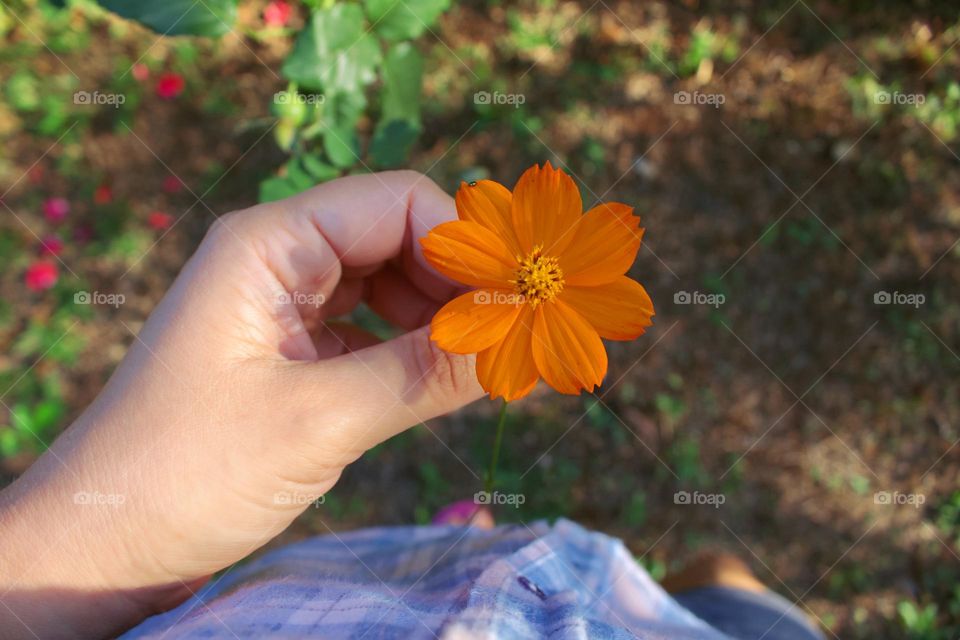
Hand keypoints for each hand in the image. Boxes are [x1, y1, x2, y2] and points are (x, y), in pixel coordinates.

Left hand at [0, 171, 483, 638]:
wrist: (104, 546)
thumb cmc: (187, 472)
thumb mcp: (319, 420)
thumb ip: (423, 372)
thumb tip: (517, 341)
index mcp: (269, 243)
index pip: (396, 203)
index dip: (465, 244)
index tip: (519, 300)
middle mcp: (278, 259)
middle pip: (398, 238)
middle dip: (459, 283)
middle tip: (515, 338)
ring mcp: (284, 307)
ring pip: (389, 285)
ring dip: (441, 319)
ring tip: (487, 365)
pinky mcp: (291, 353)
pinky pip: (370, 331)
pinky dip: (412, 350)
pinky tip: (445, 379)